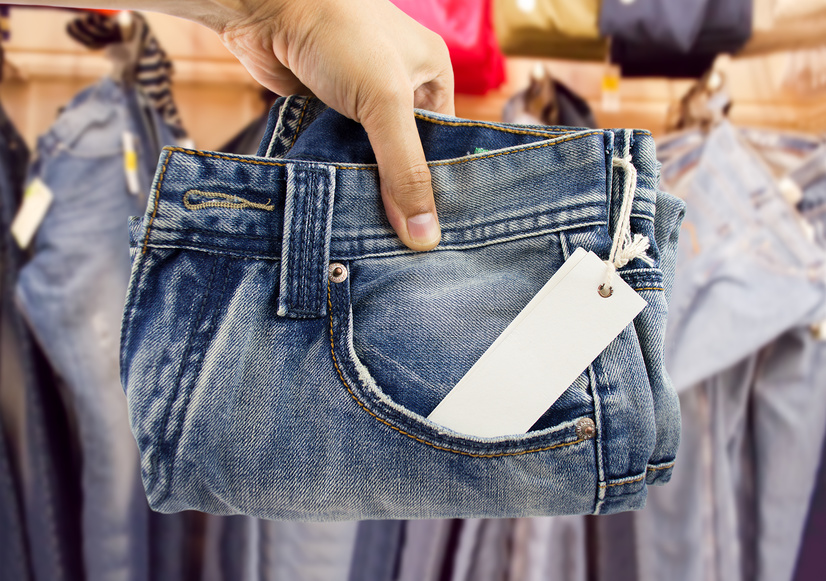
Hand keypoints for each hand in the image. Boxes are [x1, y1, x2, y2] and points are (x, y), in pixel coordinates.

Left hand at [214, 0, 454, 250]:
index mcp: (432, 77)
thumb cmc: (338, 34)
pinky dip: (339, 174)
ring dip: (367, 187)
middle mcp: (400, 88)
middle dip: (400, 193)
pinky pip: (340, 153)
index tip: (431, 233)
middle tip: (400, 243)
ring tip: (370, 234)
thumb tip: (425, 233)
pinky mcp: (326, 110)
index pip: (445, 145)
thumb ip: (405, 168)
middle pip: (407, 156)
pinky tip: (340, 206)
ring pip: (371, 158)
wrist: (267, 5)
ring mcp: (360, 100)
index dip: (439, 187)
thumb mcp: (386, 101)